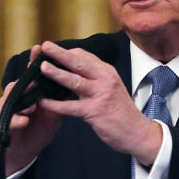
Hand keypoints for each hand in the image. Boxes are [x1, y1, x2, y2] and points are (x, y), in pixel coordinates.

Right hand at [0, 45, 62, 174]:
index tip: (39, 49)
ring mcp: (9, 111)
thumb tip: (75, 82)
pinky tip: (24, 120)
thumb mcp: (53, 112)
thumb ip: (60, 98)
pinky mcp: (3, 126)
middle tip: (34, 79)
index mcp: (31, 93)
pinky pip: (8, 121)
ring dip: (22, 102)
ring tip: (32, 106)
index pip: (33, 75)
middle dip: (25, 80)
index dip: (34, 62)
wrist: (23, 151)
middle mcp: (18, 99)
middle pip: (18, 84)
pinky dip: (17, 120)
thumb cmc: (37, 128)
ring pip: (10, 99)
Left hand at [34, 41, 161, 163]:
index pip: (85, 56)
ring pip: (74, 81)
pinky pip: (70, 106)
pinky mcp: (95, 111)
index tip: (53, 51)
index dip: (67, 52)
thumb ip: (95, 78)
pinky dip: (55, 104)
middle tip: (45, 46)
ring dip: (56, 73)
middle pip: (79, 63)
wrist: (138, 132)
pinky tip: (43, 102)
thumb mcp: (112, 88)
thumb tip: (73, 70)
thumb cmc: (122, 111)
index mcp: (108, 73)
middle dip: (60, 54)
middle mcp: (105, 80)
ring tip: (41, 68)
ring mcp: (100, 95)